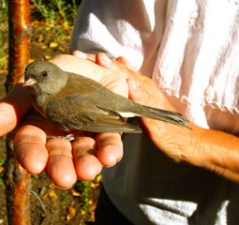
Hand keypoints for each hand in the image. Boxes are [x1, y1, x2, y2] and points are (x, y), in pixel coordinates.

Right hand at [0, 55, 124, 188]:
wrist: (90, 62)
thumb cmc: (57, 73)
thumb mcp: (33, 84)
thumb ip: (12, 106)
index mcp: (39, 127)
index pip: (30, 144)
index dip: (31, 154)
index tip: (35, 164)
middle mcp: (61, 136)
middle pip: (58, 156)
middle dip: (60, 167)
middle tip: (64, 178)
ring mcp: (85, 135)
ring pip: (83, 154)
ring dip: (86, 164)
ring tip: (88, 170)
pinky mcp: (107, 130)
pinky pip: (109, 143)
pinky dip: (109, 150)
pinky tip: (109, 156)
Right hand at [75, 51, 238, 181]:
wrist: (185, 141)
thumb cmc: (169, 135)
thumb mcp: (155, 124)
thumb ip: (143, 103)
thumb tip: (129, 82)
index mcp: (143, 91)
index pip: (121, 74)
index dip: (106, 65)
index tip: (92, 57)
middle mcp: (142, 86)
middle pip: (118, 69)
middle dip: (99, 62)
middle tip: (78, 55)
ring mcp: (141, 90)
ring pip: (120, 72)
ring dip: (102, 65)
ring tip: (85, 59)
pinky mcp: (140, 96)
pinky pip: (123, 79)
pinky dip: (110, 73)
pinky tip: (104, 71)